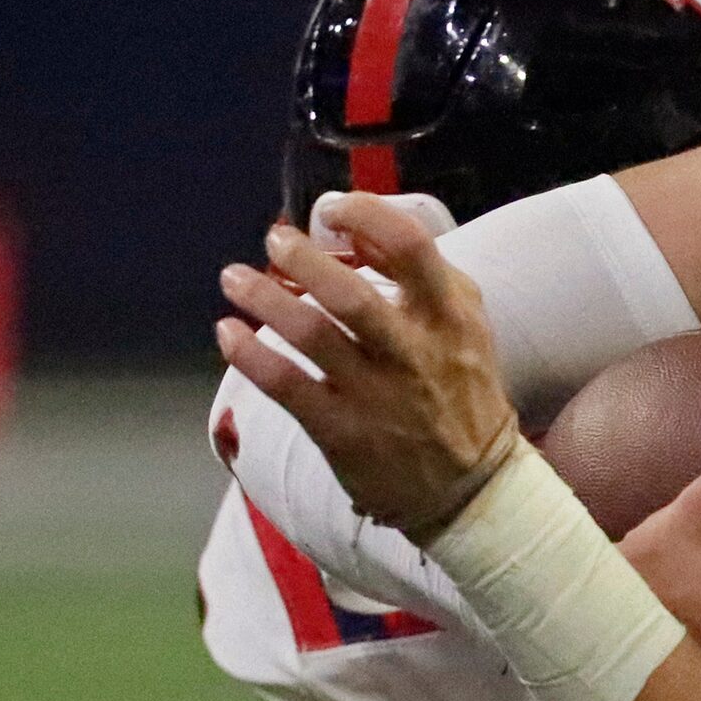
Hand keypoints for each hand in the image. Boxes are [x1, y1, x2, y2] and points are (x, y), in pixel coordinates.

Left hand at [216, 195, 517, 539]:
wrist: (471, 488)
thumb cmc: (461, 392)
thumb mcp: (466, 327)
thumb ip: (425, 278)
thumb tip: (363, 233)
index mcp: (449, 318)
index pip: (412, 248)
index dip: (365, 216)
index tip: (332, 212)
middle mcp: (414, 353)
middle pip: (350, 294)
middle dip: (301, 259)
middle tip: (274, 242)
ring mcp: (378, 396)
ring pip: (310, 335)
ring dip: (263, 299)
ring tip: (234, 279)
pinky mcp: (345, 433)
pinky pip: (287, 386)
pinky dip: (250, 355)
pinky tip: (229, 333)